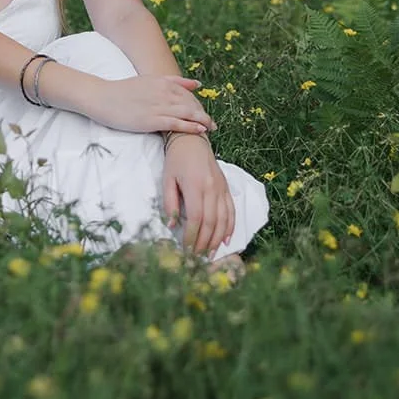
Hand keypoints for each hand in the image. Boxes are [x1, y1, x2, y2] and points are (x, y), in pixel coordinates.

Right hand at [77, 72, 215, 135]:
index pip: (188, 94)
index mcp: (163, 82)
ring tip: (211, 128)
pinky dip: (190, 126)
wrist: (102, 97)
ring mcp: (158, 106)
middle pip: (191, 104)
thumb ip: (174, 81)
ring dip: (202, 121)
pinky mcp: (151, 119)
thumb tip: (196, 84)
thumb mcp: (150, 80)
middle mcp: (163, 92)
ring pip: (187, 113)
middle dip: (203, 114)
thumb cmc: (123, 91)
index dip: (198, 105)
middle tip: (213, 124)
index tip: (204, 114)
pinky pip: (176, 123)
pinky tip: (200, 130)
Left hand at [162, 133, 234, 257]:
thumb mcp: (167, 180)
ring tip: (211, 254)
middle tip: (198, 258)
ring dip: (218, 239)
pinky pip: (232, 210)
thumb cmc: (176, 161)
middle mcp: (212, 188)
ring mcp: (221, 188)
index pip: (196, 218)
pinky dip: (230, 227)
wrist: (192, 140)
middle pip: (211, 222)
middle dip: (205, 243)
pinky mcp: (226, 188)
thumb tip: (173, 226)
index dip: (192, 237)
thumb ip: (170, 203)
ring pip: (224, 219)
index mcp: (195, 186)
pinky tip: (227, 240)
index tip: (186, 250)